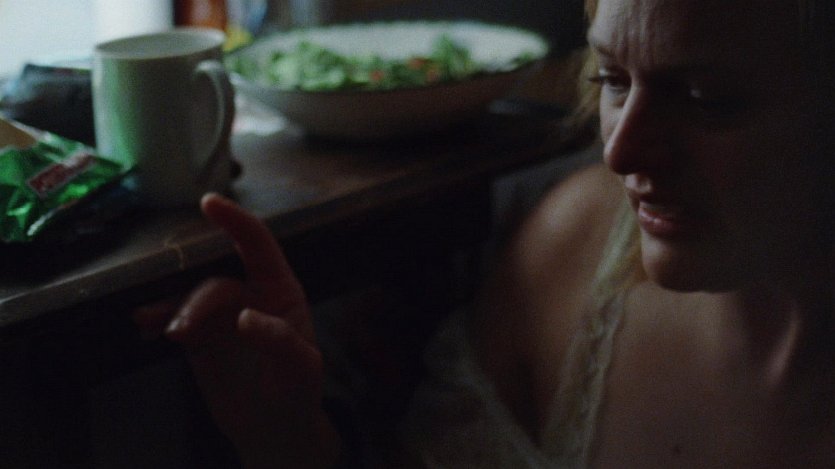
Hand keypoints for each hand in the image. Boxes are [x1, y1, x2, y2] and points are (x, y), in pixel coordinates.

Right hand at [134, 193, 339, 467]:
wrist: (273, 427)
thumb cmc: (298, 391)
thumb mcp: (301, 368)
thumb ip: (278, 339)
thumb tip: (245, 317)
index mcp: (280, 290)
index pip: (259, 245)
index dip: (236, 221)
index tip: (209, 202)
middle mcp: (249, 294)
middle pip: (215, 280)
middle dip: (196, 298)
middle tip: (184, 329)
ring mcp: (221, 314)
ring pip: (188, 297)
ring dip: (171, 309)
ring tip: (159, 329)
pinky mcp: (198, 335)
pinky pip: (172, 317)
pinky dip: (157, 318)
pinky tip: (145, 325)